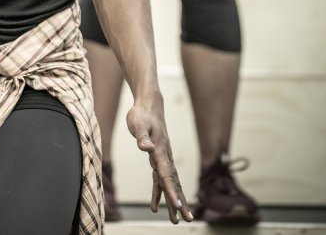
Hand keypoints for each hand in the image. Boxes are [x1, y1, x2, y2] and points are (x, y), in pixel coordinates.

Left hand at [127, 103, 192, 223]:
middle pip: (173, 183)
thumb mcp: (138, 123)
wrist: (149, 104)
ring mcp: (162, 158)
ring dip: (173, 201)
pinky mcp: (156, 158)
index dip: (172, 191)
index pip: (167, 174)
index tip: (178, 206)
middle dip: (179, 201)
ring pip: (169, 183)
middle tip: (186, 219)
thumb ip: (142, 137)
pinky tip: (156, 206)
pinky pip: (159, 180)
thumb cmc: (142, 113)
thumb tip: (146, 148)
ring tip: (177, 220)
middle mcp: (164, 156)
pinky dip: (159, 193)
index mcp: (160, 150)